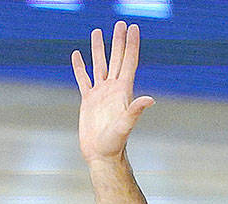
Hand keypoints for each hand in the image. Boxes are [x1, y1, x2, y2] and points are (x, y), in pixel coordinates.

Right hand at [72, 21, 153, 163]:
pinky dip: (79, 67)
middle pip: (117, 58)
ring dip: (99, 49)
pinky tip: (77, 55)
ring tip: (98, 32)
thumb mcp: (125, 126)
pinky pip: (83, 79)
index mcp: (123, 91)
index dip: (131, 44)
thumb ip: (135, 111)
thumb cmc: (115, 143)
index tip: (133, 28)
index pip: (129, 61)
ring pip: (99, 65)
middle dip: (118, 41)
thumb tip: (150, 99)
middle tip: (120, 23)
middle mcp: (113, 89)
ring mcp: (100, 94)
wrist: (101, 155)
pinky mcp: (88, 100)